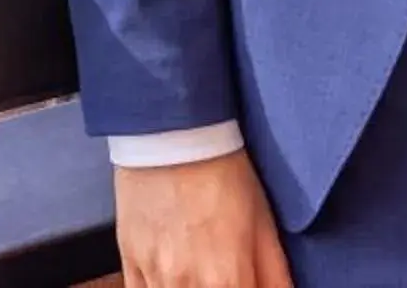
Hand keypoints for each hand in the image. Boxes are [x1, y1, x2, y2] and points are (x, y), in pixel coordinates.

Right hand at [114, 149, 292, 286]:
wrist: (171, 134)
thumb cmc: (222, 172)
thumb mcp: (263, 223)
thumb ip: (275, 276)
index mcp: (229, 279)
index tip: (244, 286)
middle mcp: (189, 285)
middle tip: (223, 279)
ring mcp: (155, 276)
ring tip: (203, 277)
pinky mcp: (130, 262)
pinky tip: (175, 281)